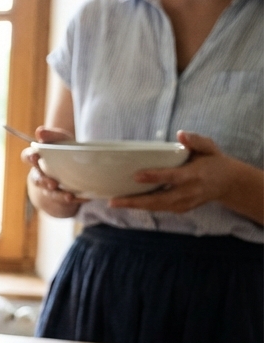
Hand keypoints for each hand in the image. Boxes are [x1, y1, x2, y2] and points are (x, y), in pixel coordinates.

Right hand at [21, 126, 86, 208]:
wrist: (71, 172)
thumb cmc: (63, 152)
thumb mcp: (60, 140)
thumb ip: (51, 136)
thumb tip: (39, 131)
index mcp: (37, 158)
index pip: (27, 156)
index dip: (30, 157)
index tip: (36, 156)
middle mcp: (40, 174)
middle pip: (37, 179)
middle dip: (44, 181)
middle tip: (52, 183)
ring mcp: (48, 188)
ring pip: (49, 193)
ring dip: (57, 195)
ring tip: (68, 196)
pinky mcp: (59, 198)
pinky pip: (64, 201)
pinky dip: (74, 200)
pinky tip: (83, 199)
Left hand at [110, 131, 238, 213]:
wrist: (228, 183)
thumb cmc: (213, 161)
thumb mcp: (209, 147)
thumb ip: (196, 141)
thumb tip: (181, 134)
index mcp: (194, 175)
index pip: (172, 177)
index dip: (155, 176)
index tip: (136, 175)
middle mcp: (188, 192)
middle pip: (159, 199)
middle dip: (136, 201)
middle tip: (114, 200)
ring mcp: (185, 203)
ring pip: (157, 207)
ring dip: (135, 206)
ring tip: (115, 202)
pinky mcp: (181, 208)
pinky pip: (159, 208)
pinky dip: (143, 207)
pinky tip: (127, 202)